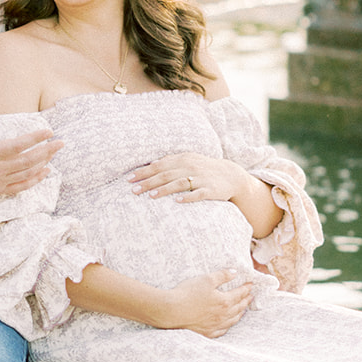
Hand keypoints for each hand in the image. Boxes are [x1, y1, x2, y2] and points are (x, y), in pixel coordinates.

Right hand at [0, 111, 63, 201]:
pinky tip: (45, 172)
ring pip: (27, 173)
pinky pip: (21, 187)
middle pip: (28, 160)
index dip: (35, 138)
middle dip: (47, 151)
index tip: (48, 132)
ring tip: (55, 153)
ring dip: (44, 163)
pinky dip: (35, 180)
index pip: (17, 145)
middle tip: (61, 143)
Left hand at [129, 151, 244, 203]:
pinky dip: (188, 197)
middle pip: (166, 175)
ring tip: (151, 196)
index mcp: (183, 159)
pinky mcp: (210, 190)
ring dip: (164, 189)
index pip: (159, 165)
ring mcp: (201, 178)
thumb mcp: (189, 160)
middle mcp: (190, 167)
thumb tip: (152, 163)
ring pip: (180, 183)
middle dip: (148, 182)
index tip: (129, 179)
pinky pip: (198, 194)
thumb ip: (171, 161)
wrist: (232, 176)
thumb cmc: (205, 168)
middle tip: (133, 191)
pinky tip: (177, 202)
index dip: (143, 172)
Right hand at [154, 267, 252, 337]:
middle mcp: (223, 315)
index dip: (246, 288)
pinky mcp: (207, 332)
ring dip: (240, 313)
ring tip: (243, 309)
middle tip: (250, 296)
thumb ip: (222, 276)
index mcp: (225, 301)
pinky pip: (222, 330)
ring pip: (233, 320)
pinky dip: (228, 325)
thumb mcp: (206, 279)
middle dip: (246, 301)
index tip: (251, 284)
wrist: (172, 310)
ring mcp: (215, 325)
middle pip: (239, 307)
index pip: (240, 294)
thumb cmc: (187, 293)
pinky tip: (228, 324)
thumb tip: (235, 272)